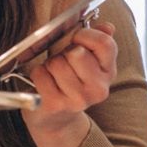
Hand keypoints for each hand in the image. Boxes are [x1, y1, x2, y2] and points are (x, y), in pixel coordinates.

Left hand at [22, 21, 116, 146]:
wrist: (57, 120)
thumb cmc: (70, 84)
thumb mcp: (90, 63)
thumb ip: (99, 42)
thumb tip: (107, 27)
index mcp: (109, 73)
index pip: (104, 43)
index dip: (85, 35)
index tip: (76, 40)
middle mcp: (98, 89)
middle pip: (76, 52)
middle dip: (64, 53)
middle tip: (64, 64)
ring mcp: (77, 99)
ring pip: (56, 63)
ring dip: (49, 65)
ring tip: (54, 76)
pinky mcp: (55, 105)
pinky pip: (40, 74)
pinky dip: (37, 75)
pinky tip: (44, 84)